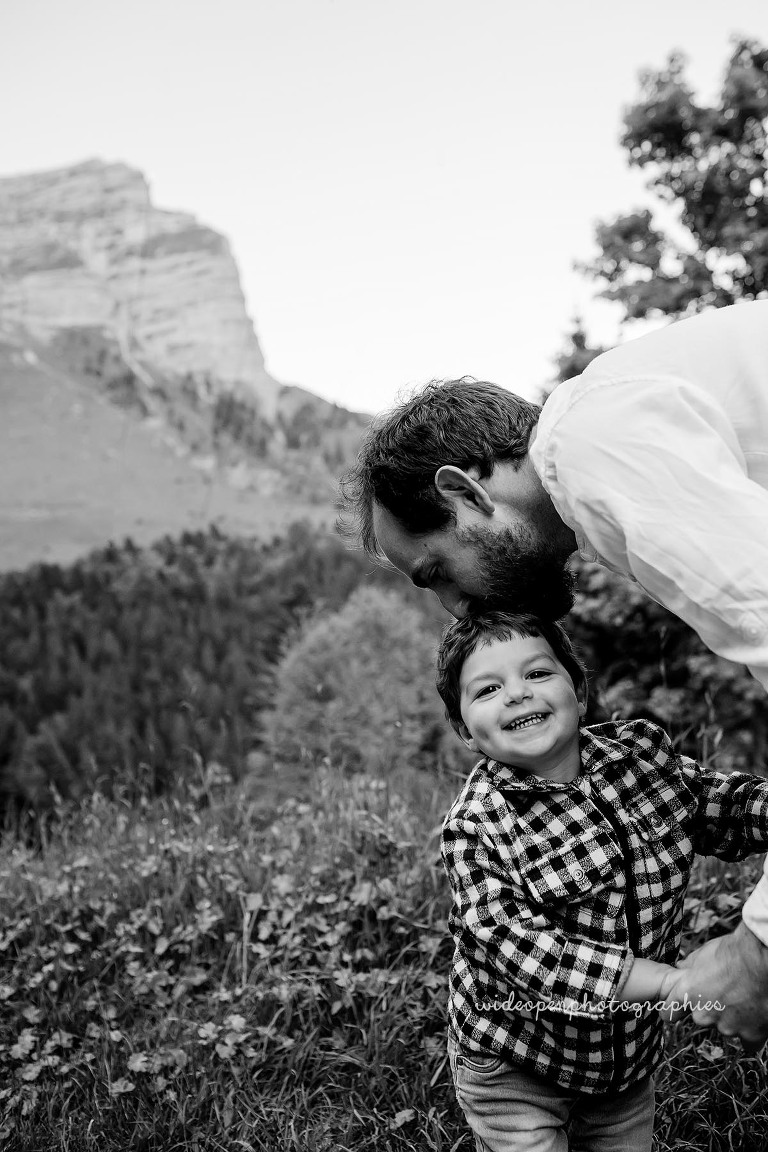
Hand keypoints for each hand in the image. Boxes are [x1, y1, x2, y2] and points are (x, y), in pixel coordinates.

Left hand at [662, 922, 767, 1052]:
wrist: (760, 959)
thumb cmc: (732, 952)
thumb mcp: (702, 953)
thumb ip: (689, 966)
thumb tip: (681, 967)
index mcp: (687, 994)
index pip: (669, 1012)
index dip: (676, 1009)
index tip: (679, 1009)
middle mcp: (703, 1015)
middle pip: (702, 1017)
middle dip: (711, 1007)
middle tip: (725, 991)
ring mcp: (727, 1027)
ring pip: (726, 1026)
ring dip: (733, 1016)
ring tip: (744, 996)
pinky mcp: (750, 1035)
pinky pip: (747, 1040)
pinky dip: (751, 1030)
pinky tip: (756, 1016)